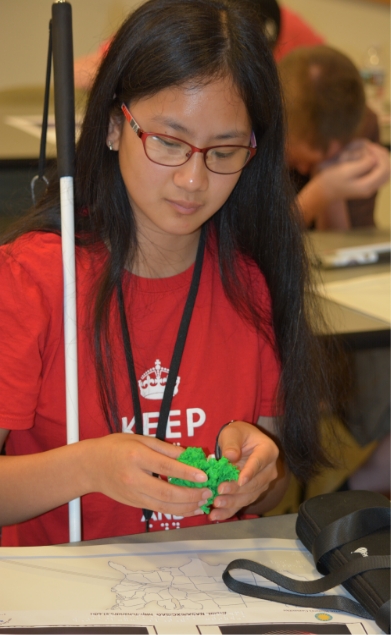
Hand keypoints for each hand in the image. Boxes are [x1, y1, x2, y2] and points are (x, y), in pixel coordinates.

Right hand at [84, 433, 210, 517]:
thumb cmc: (116, 447)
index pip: (165, 467)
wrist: (91, 466)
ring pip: (164, 506)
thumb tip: (189, 456)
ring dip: (187, 507)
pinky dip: (176, 511)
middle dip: (191, 494)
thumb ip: (165, 448)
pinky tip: (190, 509)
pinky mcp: (134, 503)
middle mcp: (134, 478)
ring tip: (204, 502)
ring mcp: (133, 494)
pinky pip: (158, 509)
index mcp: (136, 456)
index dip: (186, 473)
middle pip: (166, 492)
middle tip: (208, 492)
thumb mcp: (140, 438)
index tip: (204, 476)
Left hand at [208, 421, 278, 521]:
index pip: (259, 462)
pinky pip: (242, 503)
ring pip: (248, 496)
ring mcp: (262, 483)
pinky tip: (215, 515)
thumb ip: (231, 443)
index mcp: (268, 451)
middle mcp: (269, 469)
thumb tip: (230, 456)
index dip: (250, 472)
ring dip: (231, 502)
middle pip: (254, 482)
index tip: (240, 481)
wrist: (240, 443)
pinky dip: (228, 510)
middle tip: (219, 491)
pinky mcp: (252, 493)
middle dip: (236, 489)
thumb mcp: (232, 433)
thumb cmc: (237, 435)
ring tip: (215, 503)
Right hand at [315, 140, 389, 201]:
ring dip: (382, 160)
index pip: (384, 169)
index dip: (380, 155)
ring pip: (386, 173)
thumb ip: (362, 165)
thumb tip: (374, 159)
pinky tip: (372, 157)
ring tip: (373, 150)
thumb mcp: (345, 170)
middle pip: (388, 172)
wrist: (324, 192)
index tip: (369, 146)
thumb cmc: (331, 180)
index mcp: (366, 186)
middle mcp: (371, 189)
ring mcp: (369, 188)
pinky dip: (379, 164)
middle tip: (373, 147)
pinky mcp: (367, 185)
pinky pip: (380, 175)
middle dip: (384, 156)